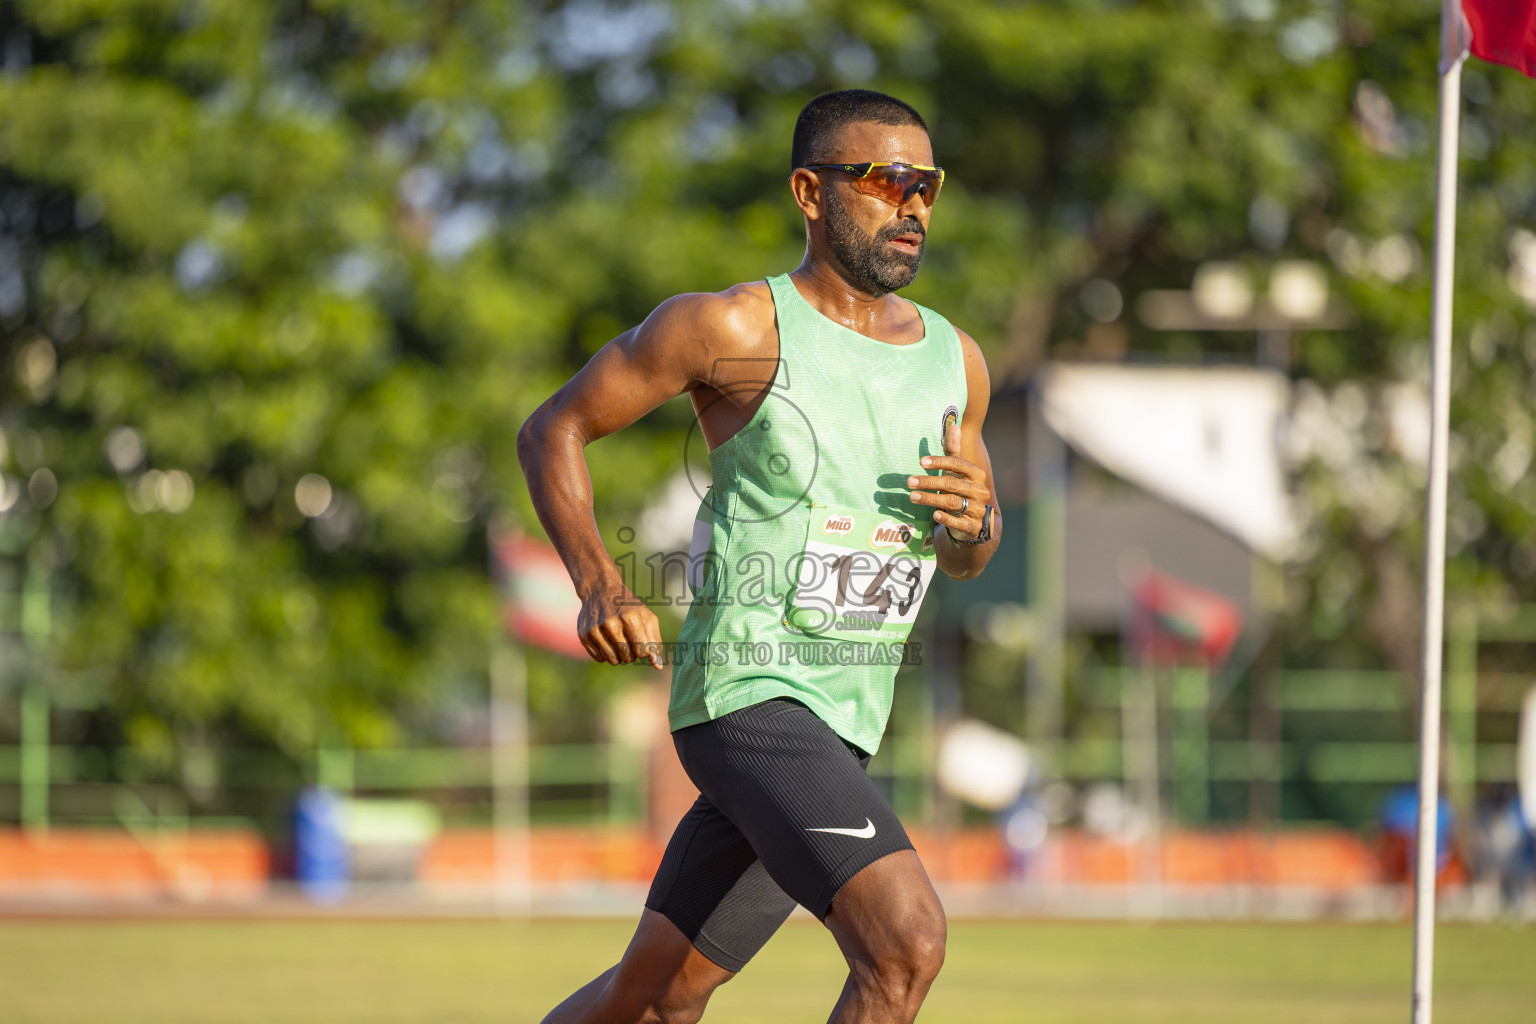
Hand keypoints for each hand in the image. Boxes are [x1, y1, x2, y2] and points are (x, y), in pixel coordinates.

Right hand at [577, 581, 662, 668]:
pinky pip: (600, 659)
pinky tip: (605, 639)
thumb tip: (658, 666)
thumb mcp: (646, 617)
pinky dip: (605, 653)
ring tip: (617, 639)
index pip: (642, 652)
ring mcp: (595, 630)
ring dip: (618, 655)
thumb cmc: (628, 606)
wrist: (600, 590)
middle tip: (627, 637)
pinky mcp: (584, 636)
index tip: (640, 638)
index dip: (644, 649)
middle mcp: (611, 624)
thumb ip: (655, 641)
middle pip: (628, 658)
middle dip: (631, 652)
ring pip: (613, 661)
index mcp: (630, 618)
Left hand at [908, 418, 988, 540]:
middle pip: (951, 483)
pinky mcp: (973, 526)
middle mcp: (979, 490)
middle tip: (909, 481)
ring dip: (931, 499)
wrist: (973, 522)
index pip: (958, 464)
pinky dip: (947, 519)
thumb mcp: (957, 472)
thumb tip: (954, 425)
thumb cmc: (960, 491)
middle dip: (929, 482)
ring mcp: (977, 509)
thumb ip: (953, 451)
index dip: (939, 462)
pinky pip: (960, 523)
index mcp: (976, 474)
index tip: (921, 462)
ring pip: (952, 502)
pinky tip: (934, 515)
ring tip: (912, 496)